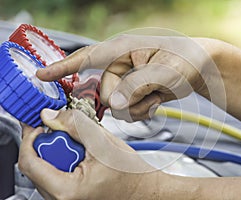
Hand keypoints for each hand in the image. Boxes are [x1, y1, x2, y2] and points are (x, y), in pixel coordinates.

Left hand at [18, 109, 160, 199]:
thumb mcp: (102, 142)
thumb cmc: (129, 173)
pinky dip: (63, 160)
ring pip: (44, 168)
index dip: (30, 137)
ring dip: (58, 151)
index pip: (29, 162)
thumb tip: (49, 115)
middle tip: (73, 137)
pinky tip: (82, 157)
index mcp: (66, 190)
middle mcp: (60, 199)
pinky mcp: (67, 196)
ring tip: (83, 150)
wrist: (141, 189)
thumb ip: (74, 125)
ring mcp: (63, 198)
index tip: (40, 124)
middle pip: (37, 164)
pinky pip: (53, 174)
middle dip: (51, 144)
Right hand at [37, 35, 221, 121]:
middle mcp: (121, 65)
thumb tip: (111, 104)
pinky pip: (128, 110)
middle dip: (124, 100)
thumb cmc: (186, 59)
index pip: (84, 57)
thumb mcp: (163, 71)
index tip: (41, 75)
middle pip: (103, 92)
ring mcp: (127, 80)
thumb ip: (135, 86)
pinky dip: (142, 111)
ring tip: (155, 96)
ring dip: (136, 107)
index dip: (61, 67)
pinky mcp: (135, 92)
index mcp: (122, 50)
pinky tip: (156, 101)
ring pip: (116, 106)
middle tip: (147, 94)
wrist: (200, 67)